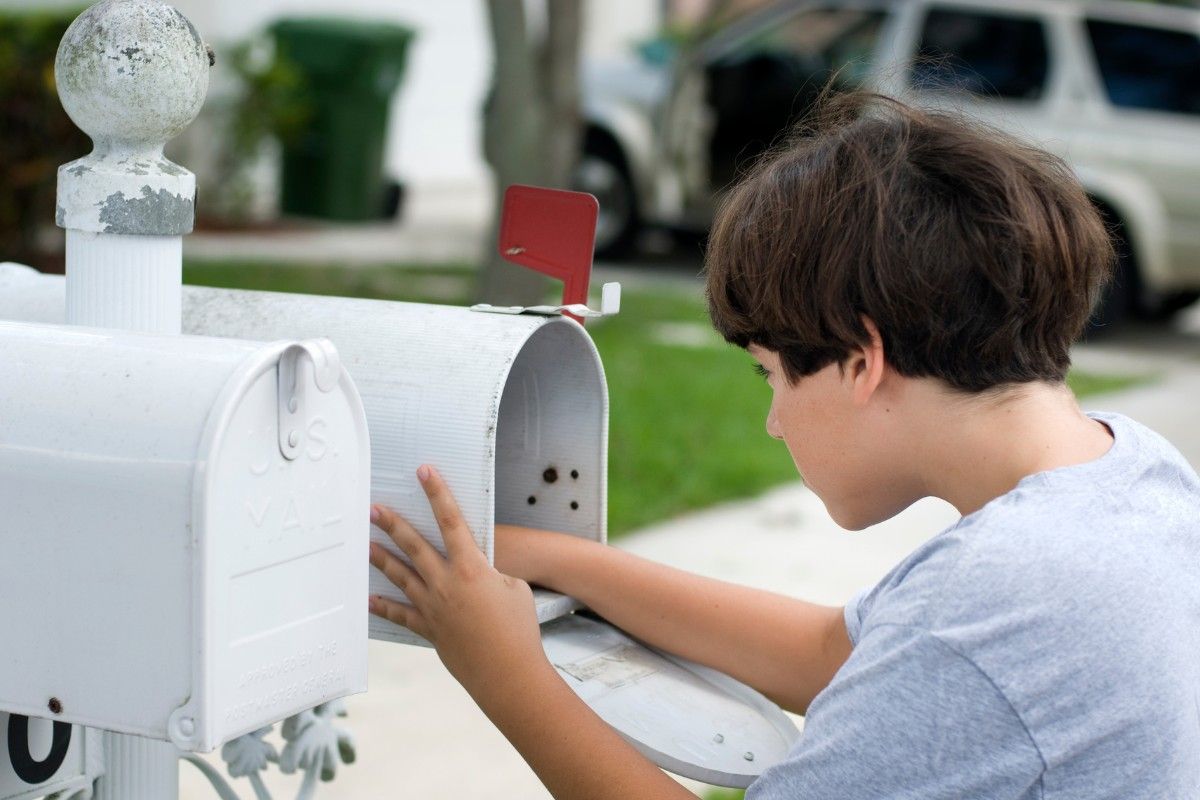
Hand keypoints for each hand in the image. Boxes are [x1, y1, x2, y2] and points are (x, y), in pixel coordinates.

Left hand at [368, 465, 547, 690]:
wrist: (508, 673)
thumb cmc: (519, 630)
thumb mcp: (515, 588)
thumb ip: (491, 573)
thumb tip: (475, 573)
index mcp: (472, 568)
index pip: (452, 521)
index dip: (438, 493)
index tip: (425, 472)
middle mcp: (446, 584)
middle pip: (414, 546)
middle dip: (393, 524)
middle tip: (375, 508)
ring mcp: (434, 607)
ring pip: (401, 576)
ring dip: (382, 558)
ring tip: (366, 544)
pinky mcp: (430, 629)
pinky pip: (402, 614)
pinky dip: (385, 607)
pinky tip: (370, 599)